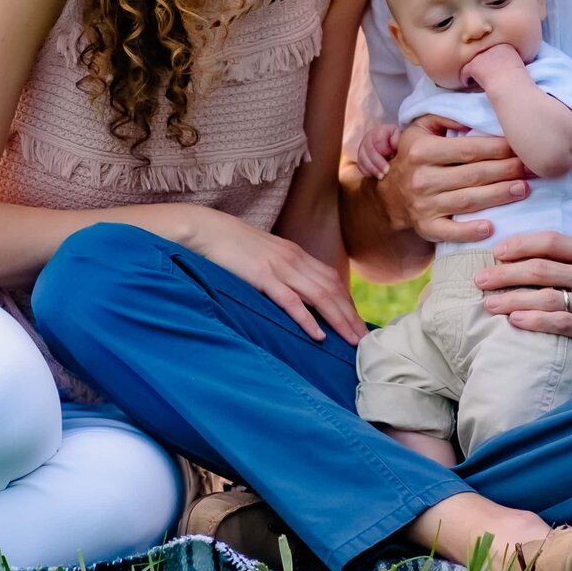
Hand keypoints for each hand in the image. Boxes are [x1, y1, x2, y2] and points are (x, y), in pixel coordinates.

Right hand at [172, 208, 365, 344]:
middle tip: (365, 339)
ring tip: (352, 341)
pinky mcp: (262, 277)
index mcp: (295, 254)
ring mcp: (279, 267)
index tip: (357, 323)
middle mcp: (293, 259)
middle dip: (351, 315)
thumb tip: (292, 291)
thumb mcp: (263, 256)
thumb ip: (280, 270)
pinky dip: (307, 319)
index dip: (347, 302)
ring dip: (339, 319)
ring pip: (319, 295)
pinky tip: (318, 335)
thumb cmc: (231, 246)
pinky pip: (290, 301)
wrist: (206, 229)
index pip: (331, 280)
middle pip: (332, 289)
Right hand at [352, 122, 400, 181]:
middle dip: (378, 162)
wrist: (391, 143)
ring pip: (363, 159)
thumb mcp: (399, 136)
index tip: (392, 157)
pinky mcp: (361, 158)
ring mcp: (362, 148)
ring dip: (372, 169)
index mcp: (379, 131)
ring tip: (381, 176)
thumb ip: (397, 139)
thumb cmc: (396, 141)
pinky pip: (360, 165)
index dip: (385, 150)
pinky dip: (367, 172)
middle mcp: (368, 138)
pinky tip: (375, 176)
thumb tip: (394, 145)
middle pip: (369, 151)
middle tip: (386, 171)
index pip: (378, 140)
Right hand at [375, 115, 529, 245]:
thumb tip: (472, 115)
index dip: (498, 148)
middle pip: (473, 175)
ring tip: (524, 189)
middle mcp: (422, 178)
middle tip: (532, 168)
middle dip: (506, 171)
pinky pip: (451, 231)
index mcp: (423, 151)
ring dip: (499, 196)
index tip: (521, 146)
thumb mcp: (420, 129)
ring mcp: (424, 205)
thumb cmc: (413, 156)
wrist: (389, 195)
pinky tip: (491, 228)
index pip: (468, 149)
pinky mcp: (426, 227)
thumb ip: (444, 117)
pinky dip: (470, 231)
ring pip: (468, 201)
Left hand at [459, 44, 527, 88]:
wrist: (510, 86)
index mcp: (505, 46)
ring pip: (473, 63)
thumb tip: (502, 67)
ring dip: (475, 71)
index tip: (494, 71)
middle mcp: (491, 47)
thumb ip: (509, 61)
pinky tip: (470, 84)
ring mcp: (481, 55)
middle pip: (483, 56)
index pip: (493, 51)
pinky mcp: (473, 65)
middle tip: (485, 76)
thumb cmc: (517, 81)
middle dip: (483, 65)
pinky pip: (465, 72)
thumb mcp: (518, 65)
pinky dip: (466, 79)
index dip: (492, 62)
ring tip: (478, 81)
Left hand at [475, 231, 571, 357]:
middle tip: (481, 278)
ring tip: (488, 303)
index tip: (498, 250)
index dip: (520, 244)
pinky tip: (515, 320)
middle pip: (540, 269)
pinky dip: (535, 321)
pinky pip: (560, 323)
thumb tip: (544, 246)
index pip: (550, 241)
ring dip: (512, 299)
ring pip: (545, 297)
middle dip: (505, 273)